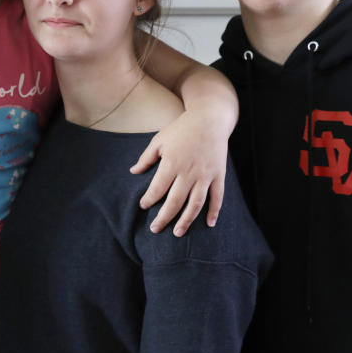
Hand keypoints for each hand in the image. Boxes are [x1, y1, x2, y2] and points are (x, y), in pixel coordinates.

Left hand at [130, 108, 227, 235]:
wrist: (209, 120)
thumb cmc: (181, 129)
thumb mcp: (159, 140)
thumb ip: (146, 158)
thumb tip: (133, 172)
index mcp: (171, 163)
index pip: (157, 188)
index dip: (149, 199)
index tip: (143, 206)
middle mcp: (188, 172)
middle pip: (175, 201)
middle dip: (164, 217)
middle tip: (155, 229)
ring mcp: (205, 175)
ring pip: (196, 204)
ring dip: (186, 220)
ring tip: (178, 233)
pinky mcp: (218, 175)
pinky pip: (217, 197)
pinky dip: (214, 212)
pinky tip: (209, 224)